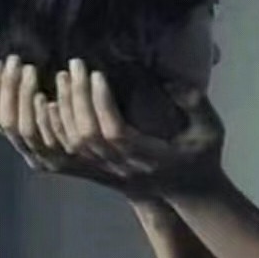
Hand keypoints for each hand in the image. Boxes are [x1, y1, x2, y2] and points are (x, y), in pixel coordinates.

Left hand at [0, 54, 226, 199]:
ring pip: (70, 144)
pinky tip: (46, 101)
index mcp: (149, 157)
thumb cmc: (202, 155)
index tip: (96, 73)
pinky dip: (50, 128)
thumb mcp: (211, 130)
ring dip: (60, 110)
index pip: (115, 133)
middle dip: (76, 99)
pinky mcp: (95, 171)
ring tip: (58, 77)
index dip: (101, 104)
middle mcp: (122, 167)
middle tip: (72, 66)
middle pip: (86, 137)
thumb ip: (196, 103)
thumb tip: (172, 81)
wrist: (189, 191)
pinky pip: (64, 153)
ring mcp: (106, 171)